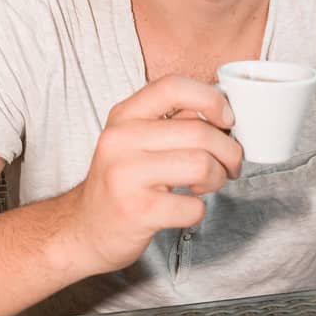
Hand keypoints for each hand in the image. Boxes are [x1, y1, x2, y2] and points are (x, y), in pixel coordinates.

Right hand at [64, 75, 242, 275]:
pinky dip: (198, 210)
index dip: (210, 99)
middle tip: (230, 164)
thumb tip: (221, 111)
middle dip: (229, 151)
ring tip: (208, 184)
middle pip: (199, 132)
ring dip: (218, 179)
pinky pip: (193, 206)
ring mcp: (126, 175)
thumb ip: (172, 121)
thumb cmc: (120, 182)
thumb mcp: (135, 140)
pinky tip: (184, 208)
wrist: (85, 228)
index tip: (226, 119)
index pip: (173, 86)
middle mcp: (120, 140)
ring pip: (202, 165)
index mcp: (124, 116)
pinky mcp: (137, 210)